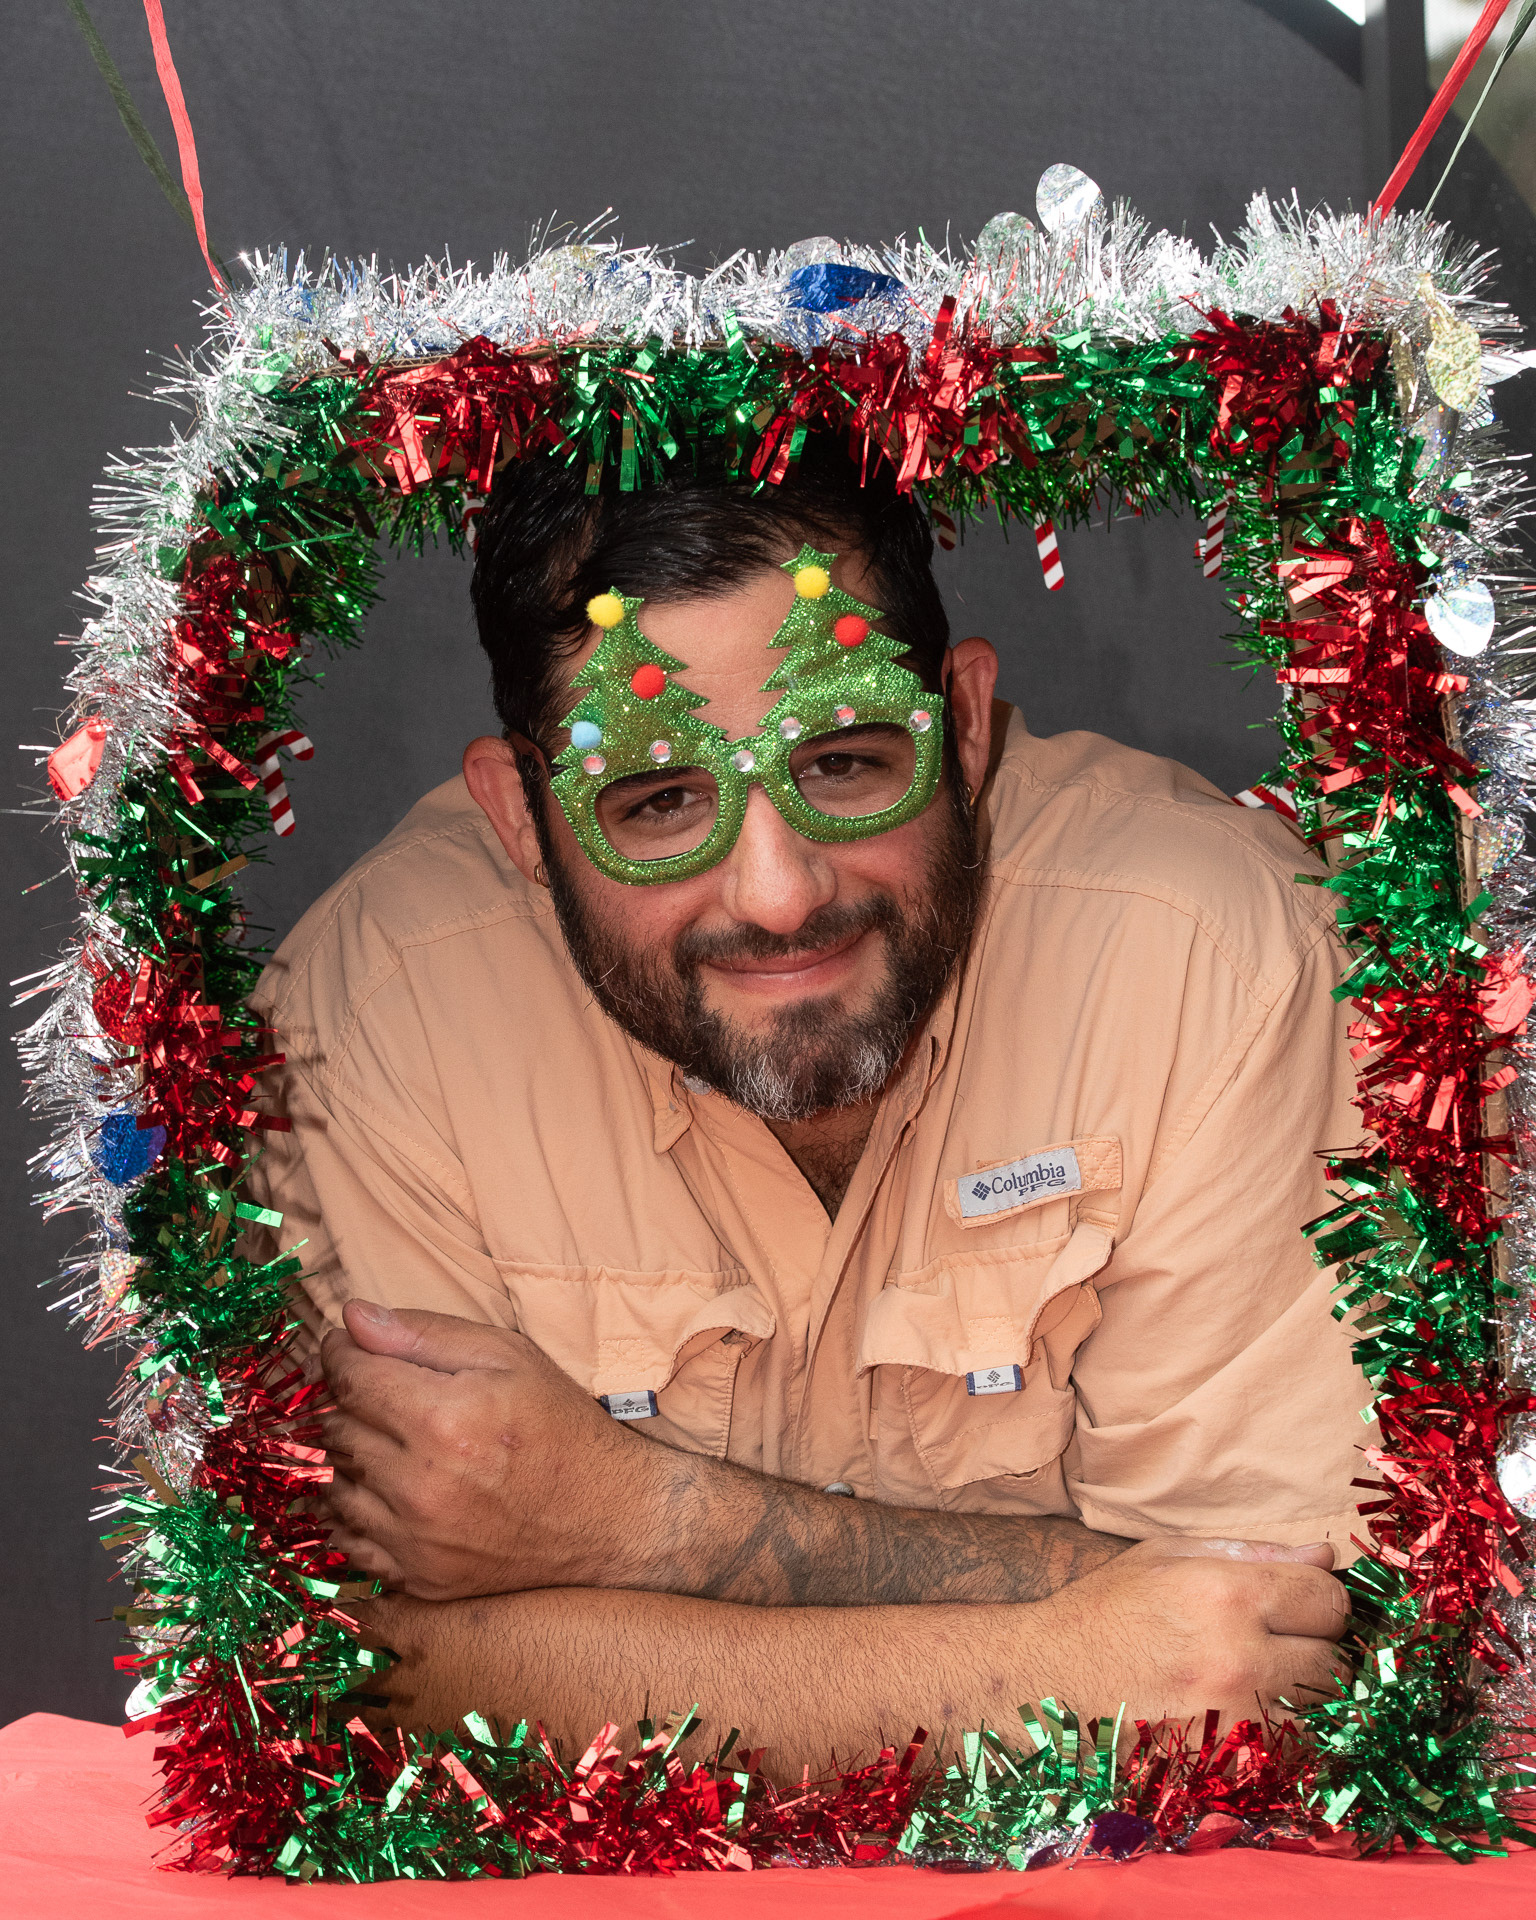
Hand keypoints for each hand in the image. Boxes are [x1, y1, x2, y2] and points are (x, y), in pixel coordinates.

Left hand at [319, 1301, 664, 1600]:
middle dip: (347, 1401)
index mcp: (442, 1419)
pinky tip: (384, 1489)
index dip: (339, 1354)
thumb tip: (353, 1318)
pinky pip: (347, 1540)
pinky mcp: (416, 1577)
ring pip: (334, 1484)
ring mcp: (414, 1539)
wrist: (610, 1517)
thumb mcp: (508, 1356)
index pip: (350, 1377)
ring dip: (348, 1456)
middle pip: (336, 1428)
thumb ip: (425, 1333)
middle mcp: (419, 1484)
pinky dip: (353, 1511)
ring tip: (387, 1440)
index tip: (346, 1347)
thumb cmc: (561, 1426)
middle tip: (376, 1391)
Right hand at [1030, 1534, 1349, 1725]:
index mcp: (1227, 1594)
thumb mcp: (1169, 1556)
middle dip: (1320, 1650)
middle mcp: (1240, 1657)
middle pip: (1337, 1662)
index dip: (1320, 1600)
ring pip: (1323, 1714)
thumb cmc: (1107, 1610)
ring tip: (1268, 1681)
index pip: (1329, 1599)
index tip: (1301, 1605)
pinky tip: (1254, 1715)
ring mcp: (1236, 1719)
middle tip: (1285, 1645)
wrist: (1050, 1680)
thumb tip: (1323, 1556)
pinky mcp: (1227, 1765)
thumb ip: (1253, 1553)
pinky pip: (1294, 1753)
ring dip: (1306, 1698)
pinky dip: (1286, 1736)